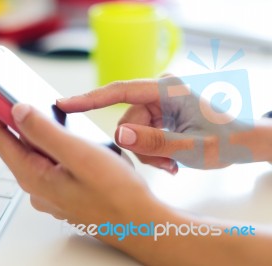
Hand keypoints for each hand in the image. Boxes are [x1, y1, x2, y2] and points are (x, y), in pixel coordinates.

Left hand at [0, 104, 168, 261]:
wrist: (140, 223)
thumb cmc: (116, 193)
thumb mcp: (78, 154)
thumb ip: (44, 131)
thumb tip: (18, 110)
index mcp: (32, 176)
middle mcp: (36, 186)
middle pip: (16, 145)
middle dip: (22, 119)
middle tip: (34, 97)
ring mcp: (49, 191)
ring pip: (36, 154)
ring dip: (42, 133)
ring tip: (59, 118)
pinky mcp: (63, 192)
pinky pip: (51, 164)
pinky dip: (56, 148)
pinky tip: (75, 142)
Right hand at [57, 78, 254, 171]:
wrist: (244, 142)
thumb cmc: (226, 141)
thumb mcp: (190, 148)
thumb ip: (153, 142)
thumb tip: (118, 135)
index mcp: (167, 90)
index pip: (120, 91)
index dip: (89, 99)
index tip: (64, 104)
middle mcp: (159, 91)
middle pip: (126, 121)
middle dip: (139, 147)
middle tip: (164, 165)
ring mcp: (158, 103)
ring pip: (132, 131)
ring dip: (147, 153)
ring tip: (170, 164)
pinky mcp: (158, 114)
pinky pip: (141, 134)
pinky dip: (151, 151)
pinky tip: (170, 160)